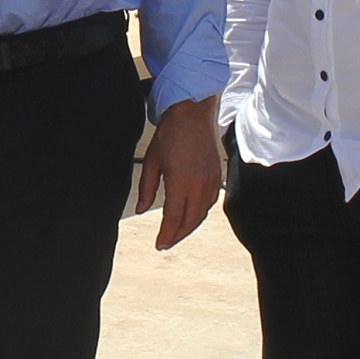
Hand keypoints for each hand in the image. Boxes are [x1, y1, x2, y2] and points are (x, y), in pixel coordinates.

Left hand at [136, 96, 223, 249]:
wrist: (192, 114)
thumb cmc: (170, 134)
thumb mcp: (152, 162)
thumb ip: (147, 189)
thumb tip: (142, 209)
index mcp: (181, 183)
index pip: (174, 219)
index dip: (166, 235)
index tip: (159, 244)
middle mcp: (199, 185)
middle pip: (189, 221)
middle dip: (177, 236)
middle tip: (166, 243)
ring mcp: (211, 181)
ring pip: (201, 214)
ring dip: (189, 226)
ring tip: (177, 232)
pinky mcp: (217, 176)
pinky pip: (210, 203)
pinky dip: (199, 213)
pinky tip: (191, 214)